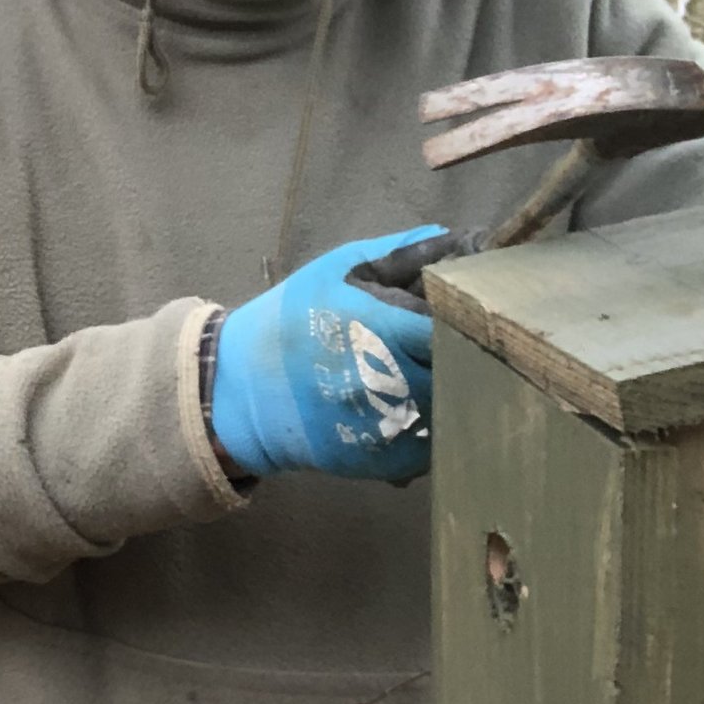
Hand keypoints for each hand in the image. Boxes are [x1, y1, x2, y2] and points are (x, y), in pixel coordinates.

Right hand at [209, 226, 442, 482]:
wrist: (239, 389)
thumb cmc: (290, 320)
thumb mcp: (336, 271)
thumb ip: (398, 254)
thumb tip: (456, 240)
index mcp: (378, 329)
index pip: (453, 327)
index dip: (464, 320)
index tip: (463, 315)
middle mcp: (387, 383)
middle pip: (462, 373)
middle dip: (462, 358)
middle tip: (453, 348)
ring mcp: (387, 428)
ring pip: (454, 412)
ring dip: (450, 395)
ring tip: (427, 378)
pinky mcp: (386, 463)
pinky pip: (435, 447)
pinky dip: (432, 429)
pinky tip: (411, 409)